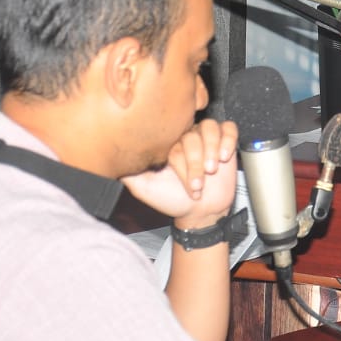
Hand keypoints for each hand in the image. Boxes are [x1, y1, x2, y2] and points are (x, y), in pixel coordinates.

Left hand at [122, 118, 238, 229]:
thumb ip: (129, 172)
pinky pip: (228, 128)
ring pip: (211, 128)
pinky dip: (228, 139)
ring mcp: (205, 137)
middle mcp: (186, 137)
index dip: (184, 162)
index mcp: (168, 143)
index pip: (175, 140)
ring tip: (213, 169)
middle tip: (199, 185)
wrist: (199, 212)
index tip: (189, 185)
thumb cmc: (172, 200)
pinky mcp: (224, 140)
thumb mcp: (145, 189)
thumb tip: (111, 159)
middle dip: (198, 163)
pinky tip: (225, 156)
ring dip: (213, 150)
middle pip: (194, 135)